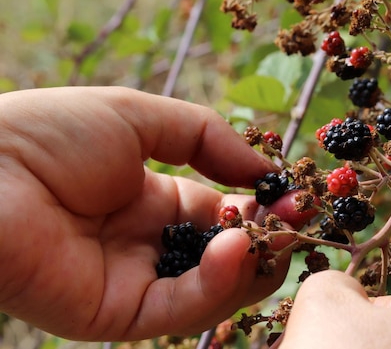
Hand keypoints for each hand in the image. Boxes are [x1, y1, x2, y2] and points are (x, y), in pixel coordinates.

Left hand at [0, 86, 292, 339]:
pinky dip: (216, 283)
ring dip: (250, 262)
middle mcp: (148, 244)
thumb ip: (208, 139)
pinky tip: (234, 248)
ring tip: (275, 232)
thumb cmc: (51, 134)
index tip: (296, 195)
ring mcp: (135, 282)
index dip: (259, 204)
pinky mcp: (117, 314)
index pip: (222, 211)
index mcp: (152, 199)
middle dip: (265, 237)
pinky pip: (180, 307)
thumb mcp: (140, 117)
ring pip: (212, 289)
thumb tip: (268, 169)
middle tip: (299, 220)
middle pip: (224, 256)